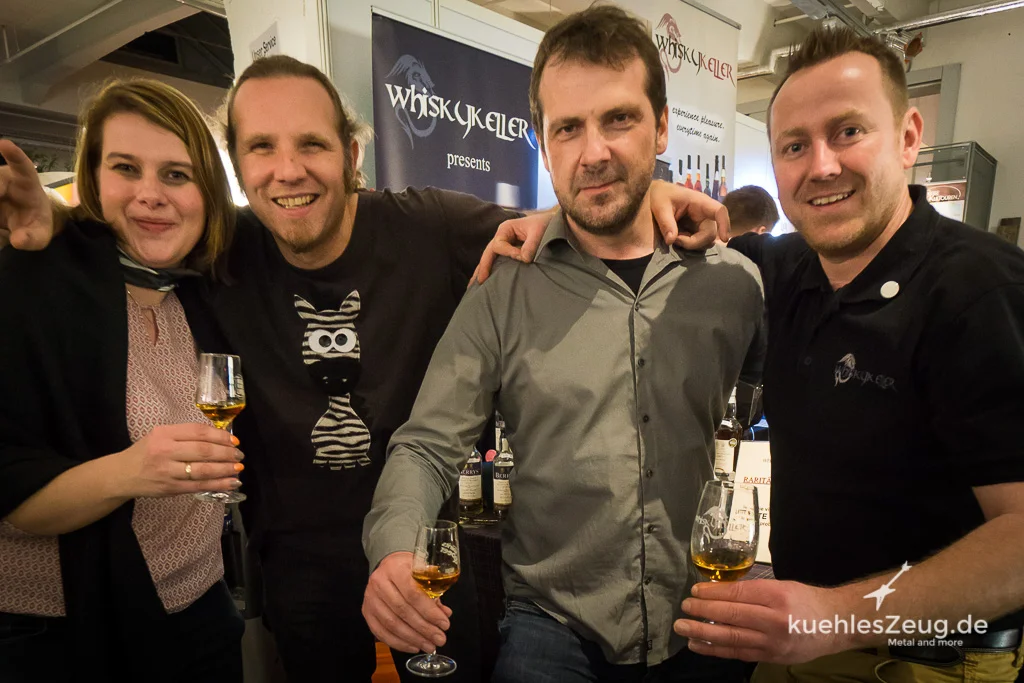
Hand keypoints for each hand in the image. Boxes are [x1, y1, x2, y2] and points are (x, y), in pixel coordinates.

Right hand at [0, 140, 56, 250]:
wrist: (24, 222)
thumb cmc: (35, 223)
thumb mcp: (39, 235)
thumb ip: (32, 238)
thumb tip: (18, 240)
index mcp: (27, 183)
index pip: (22, 166)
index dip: (14, 154)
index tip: (4, 144)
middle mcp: (5, 177)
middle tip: (0, 209)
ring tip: (0, 220)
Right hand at [114, 423, 243, 497]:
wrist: (122, 475)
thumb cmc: (146, 452)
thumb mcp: (160, 435)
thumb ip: (185, 435)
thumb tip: (218, 437)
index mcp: (164, 434)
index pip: (198, 432)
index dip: (219, 436)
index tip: (234, 440)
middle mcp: (166, 451)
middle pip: (203, 451)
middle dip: (226, 453)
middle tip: (239, 455)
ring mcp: (168, 471)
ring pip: (203, 470)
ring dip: (225, 469)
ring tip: (238, 468)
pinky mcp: (171, 488)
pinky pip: (199, 486)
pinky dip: (218, 484)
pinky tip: (231, 482)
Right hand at [363, 551, 453, 653]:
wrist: (388, 566)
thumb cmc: (409, 570)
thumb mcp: (423, 573)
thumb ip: (434, 593)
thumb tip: (445, 614)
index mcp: (396, 568)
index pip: (413, 593)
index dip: (429, 611)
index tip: (444, 624)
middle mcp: (379, 582)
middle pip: (402, 610)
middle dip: (424, 628)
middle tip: (439, 639)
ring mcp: (370, 598)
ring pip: (391, 624)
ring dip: (413, 638)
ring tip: (429, 646)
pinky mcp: (366, 611)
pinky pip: (381, 632)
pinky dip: (398, 642)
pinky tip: (413, 646)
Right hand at [471, 210, 552, 284]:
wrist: (553, 224)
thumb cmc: (545, 224)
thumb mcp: (539, 231)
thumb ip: (531, 244)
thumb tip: (524, 259)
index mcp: (506, 229)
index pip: (499, 245)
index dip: (508, 253)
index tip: (522, 258)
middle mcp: (502, 237)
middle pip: (488, 253)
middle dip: (484, 267)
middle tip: (481, 281)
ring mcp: (504, 245)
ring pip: (490, 259)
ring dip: (483, 271)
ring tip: (474, 285)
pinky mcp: (509, 253)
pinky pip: (497, 262)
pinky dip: (491, 271)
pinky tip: (485, 282)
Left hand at [649, 180, 729, 249]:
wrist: (657, 195)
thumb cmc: (661, 196)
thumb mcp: (660, 206)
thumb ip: (666, 222)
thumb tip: (671, 240)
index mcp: (700, 203)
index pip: (719, 211)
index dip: (724, 224)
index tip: (724, 239)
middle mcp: (704, 214)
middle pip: (710, 234)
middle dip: (694, 242)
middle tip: (674, 240)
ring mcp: (700, 224)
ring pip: (704, 241)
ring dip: (691, 245)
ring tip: (674, 239)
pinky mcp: (695, 232)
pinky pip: (697, 243)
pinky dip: (688, 246)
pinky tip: (676, 240)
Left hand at [672, 579, 849, 663]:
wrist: (837, 625)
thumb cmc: (806, 600)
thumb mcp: (781, 586)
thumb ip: (752, 590)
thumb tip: (717, 591)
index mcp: (777, 596)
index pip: (737, 594)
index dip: (712, 593)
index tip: (695, 591)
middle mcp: (774, 620)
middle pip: (731, 616)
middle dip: (703, 612)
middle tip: (684, 608)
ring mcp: (773, 642)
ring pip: (732, 638)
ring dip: (703, 633)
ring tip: (683, 628)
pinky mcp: (772, 657)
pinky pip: (738, 653)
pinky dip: (716, 650)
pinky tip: (698, 644)